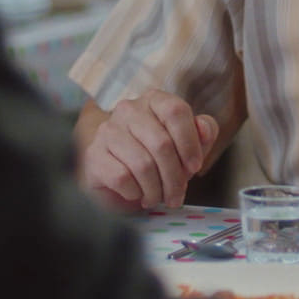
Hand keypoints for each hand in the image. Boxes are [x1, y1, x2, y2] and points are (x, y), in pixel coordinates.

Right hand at [76, 90, 220, 210]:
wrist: (115, 174)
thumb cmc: (156, 157)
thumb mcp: (186, 144)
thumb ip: (203, 133)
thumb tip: (204, 129)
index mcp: (154, 100)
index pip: (176, 111)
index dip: (190, 143)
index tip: (195, 167)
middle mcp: (128, 109)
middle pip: (161, 143)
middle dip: (175, 177)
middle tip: (177, 196)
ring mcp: (108, 130)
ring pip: (143, 164)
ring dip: (156, 190)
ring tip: (157, 198)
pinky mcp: (94, 155)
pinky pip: (122, 177)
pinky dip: (135, 192)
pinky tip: (137, 193)